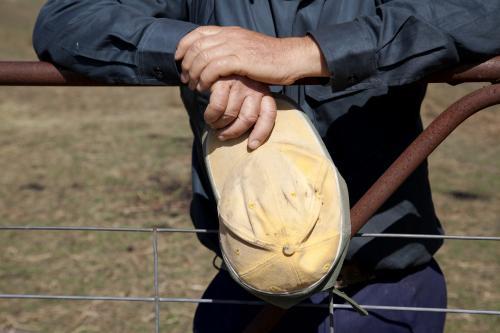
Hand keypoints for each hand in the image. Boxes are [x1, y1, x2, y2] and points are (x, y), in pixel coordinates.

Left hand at [175, 26, 328, 90]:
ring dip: (194, 74)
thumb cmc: (269, 58)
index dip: (184, 46)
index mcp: (229, 31)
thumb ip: (229, 49)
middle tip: (186, 79)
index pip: (198, 33)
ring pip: (202, 57)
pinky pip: (213, 68)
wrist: (289, 58)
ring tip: (195, 87)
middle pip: (196, 46)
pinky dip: (205, 79)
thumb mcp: (246, 48)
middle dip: (186, 64)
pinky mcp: (240, 60)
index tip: (179, 60)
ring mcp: (235, 46)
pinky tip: (206, 88)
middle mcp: (229, 36)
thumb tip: (214, 58)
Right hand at [205, 75, 275, 149]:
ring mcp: (239, 84)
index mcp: (264, 93)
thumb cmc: (232, 85)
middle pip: (248, 119)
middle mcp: (254, 88)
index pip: (269, 115)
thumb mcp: (246, 95)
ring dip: (219, 125)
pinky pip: (217, 107)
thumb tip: (249, 142)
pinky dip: (211, 116)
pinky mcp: (223, 81)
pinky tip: (208, 116)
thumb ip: (248, 111)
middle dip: (233, 132)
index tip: (252, 145)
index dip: (261, 132)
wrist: (216, 63)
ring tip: (213, 125)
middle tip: (222, 135)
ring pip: (231, 114)